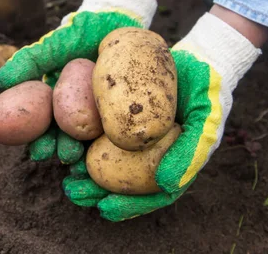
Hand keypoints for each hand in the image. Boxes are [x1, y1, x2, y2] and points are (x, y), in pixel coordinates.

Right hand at [0, 0, 157, 163]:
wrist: (117, 22)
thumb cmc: (80, 34)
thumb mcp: (53, 45)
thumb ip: (29, 61)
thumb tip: (0, 82)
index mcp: (57, 101)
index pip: (45, 128)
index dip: (40, 142)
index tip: (38, 152)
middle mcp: (77, 111)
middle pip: (67, 138)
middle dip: (62, 151)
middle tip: (64, 156)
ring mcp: (101, 112)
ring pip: (91, 139)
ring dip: (86, 152)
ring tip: (86, 158)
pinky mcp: (123, 111)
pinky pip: (118, 132)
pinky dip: (112, 145)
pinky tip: (110, 154)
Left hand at [64, 13, 260, 220]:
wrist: (196, 57)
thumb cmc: (206, 91)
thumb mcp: (207, 120)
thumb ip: (191, 152)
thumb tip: (164, 184)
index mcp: (169, 163)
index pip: (149, 194)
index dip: (128, 205)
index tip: (104, 209)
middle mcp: (148, 153)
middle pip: (120, 180)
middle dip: (94, 190)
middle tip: (73, 192)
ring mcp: (130, 134)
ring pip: (103, 158)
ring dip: (81, 169)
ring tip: (62, 173)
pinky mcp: (116, 113)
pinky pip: (95, 130)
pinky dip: (78, 138)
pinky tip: (60, 141)